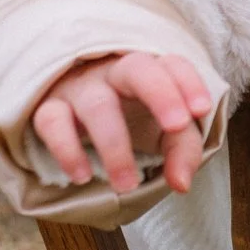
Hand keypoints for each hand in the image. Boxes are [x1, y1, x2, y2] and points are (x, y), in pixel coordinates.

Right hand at [31, 52, 212, 196]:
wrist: (74, 111)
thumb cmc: (130, 116)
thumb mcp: (162, 130)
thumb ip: (182, 149)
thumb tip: (181, 184)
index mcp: (150, 71)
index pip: (173, 64)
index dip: (189, 83)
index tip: (200, 110)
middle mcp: (115, 72)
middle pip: (137, 69)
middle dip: (161, 94)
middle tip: (176, 127)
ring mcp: (80, 87)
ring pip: (97, 104)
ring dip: (115, 146)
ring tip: (127, 184)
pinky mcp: (48, 107)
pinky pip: (51, 121)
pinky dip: (67, 150)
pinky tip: (83, 176)